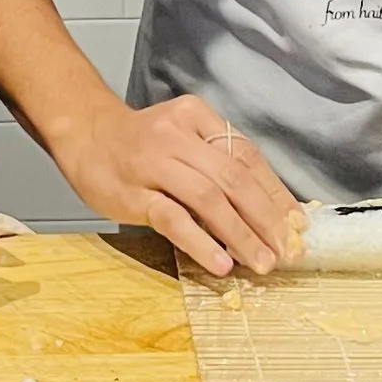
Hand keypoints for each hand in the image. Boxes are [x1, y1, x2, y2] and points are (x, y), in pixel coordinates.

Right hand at [53, 92, 296, 277]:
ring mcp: (153, 164)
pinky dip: (201, 242)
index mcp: (197, 118)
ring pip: (209, 199)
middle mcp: (178, 136)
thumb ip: (218, 163)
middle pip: (234, 178)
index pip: (247, 156)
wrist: (84, 133)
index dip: (276, 193)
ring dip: (241, 234)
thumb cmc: (140, 143)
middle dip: (266, 218)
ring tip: (261, 261)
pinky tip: (221, 263)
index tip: (297, 223)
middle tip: (287, 250)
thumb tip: (268, 209)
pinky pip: (173, 219)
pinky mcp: (132, 194)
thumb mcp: (183, 137)